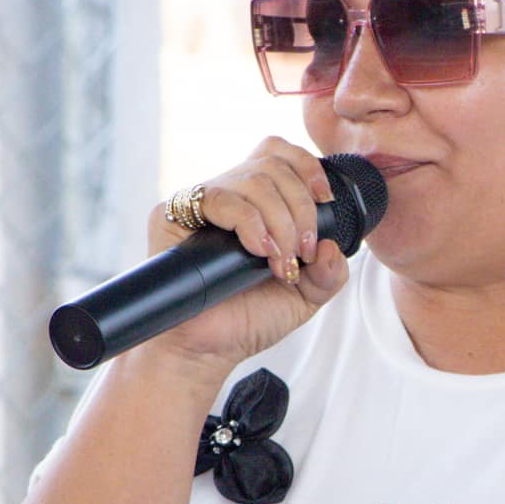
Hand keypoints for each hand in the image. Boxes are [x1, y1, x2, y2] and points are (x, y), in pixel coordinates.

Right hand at [142, 137, 351, 373]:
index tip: (325, 199)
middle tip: (303, 252)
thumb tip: (333, 246)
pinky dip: (249, 222)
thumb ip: (329, 273)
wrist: (208, 350)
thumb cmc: (247, 319)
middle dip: (301, 209)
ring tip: (280, 262)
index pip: (278, 153)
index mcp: (257, 203)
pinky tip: (257, 250)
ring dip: (280, 221)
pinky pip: (219, 197)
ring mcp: (200, 203)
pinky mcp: (171, 215)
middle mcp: (228, 196)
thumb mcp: (305, 296)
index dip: (306, 165)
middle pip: (273, 165)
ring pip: (252, 179)